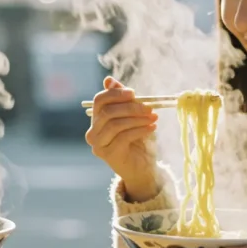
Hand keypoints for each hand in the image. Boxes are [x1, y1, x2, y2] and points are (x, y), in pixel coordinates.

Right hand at [84, 77, 159, 201]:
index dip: (116, 94)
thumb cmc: (138, 139)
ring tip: (153, 118)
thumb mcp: (132, 116)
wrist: (142, 167)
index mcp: (96, 120)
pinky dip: (140, 130)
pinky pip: (123, 137)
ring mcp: (98, 145)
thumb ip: (122, 100)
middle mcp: (92, 132)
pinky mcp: (108, 155)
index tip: (134, 93)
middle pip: (107, 112)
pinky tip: (152, 128)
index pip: (99, 100)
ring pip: (115, 124)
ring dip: (137, 119)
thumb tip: (109, 79)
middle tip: (149, 108)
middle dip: (130, 107)